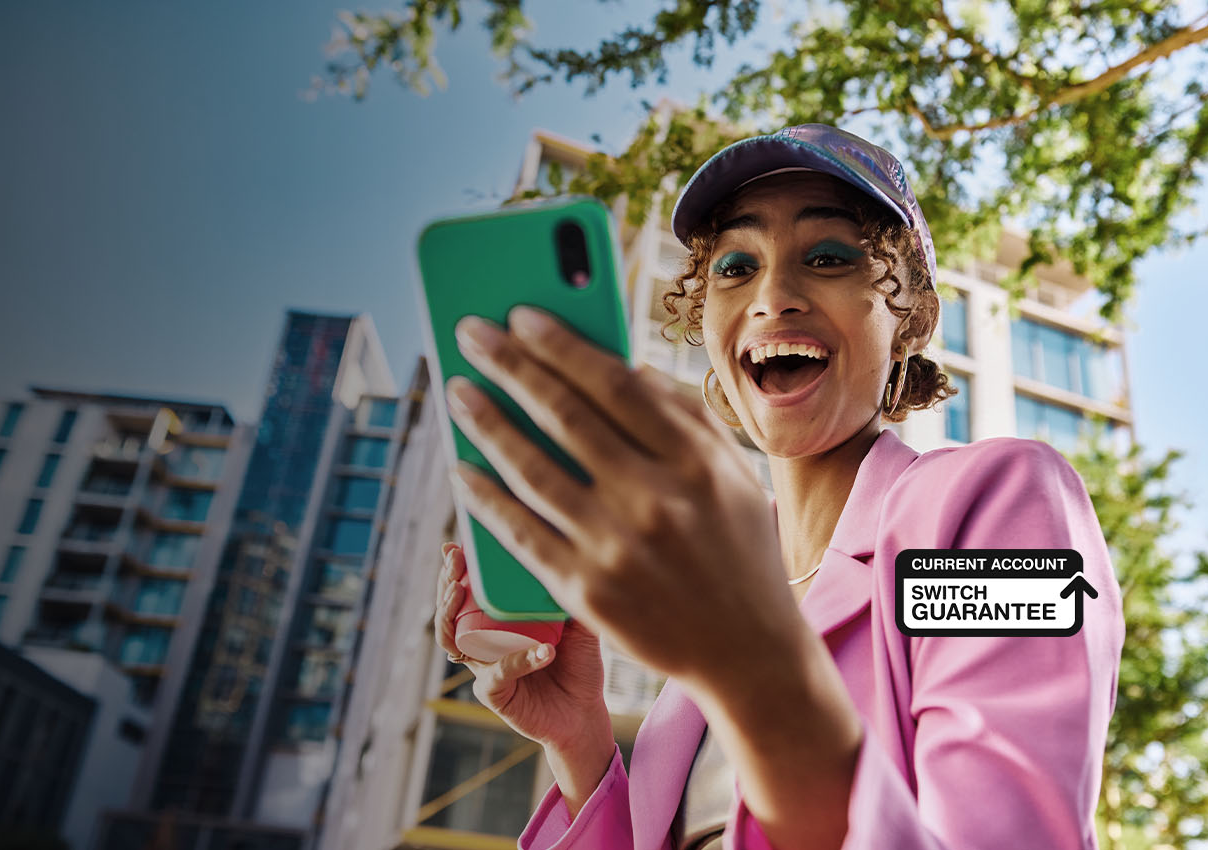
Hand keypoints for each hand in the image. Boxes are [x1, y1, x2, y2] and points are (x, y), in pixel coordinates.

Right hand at [434, 541, 609, 749]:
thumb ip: (572, 595)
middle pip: (448, 609)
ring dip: (450, 613)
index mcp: (495, 622)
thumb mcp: (579, 623)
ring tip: (460, 591)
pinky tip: (543, 652)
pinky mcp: (493, 693)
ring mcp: (483, 667)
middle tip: (454, 560)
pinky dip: (519, 660)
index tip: (456, 544)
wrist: (584, 713)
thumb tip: (573, 556)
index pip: (465, 590)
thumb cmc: (579, 666)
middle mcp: (482, 642)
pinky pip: (497, 672)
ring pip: (451, 638)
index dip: (454, 568)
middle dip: (445, 581)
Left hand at [444, 306, 803, 689]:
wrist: (749, 654)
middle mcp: (656, 499)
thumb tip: (626, 365)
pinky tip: (463, 470)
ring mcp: (617, 547)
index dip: (561, 345)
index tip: (521, 315)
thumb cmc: (738, 551)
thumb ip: (686, 417)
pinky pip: (522, 533)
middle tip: (471, 333)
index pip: (614, 384)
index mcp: (696, 461)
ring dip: (486, 424)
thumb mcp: (733, 476)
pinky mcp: (587, 591)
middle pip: (565, 415)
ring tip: (458, 392)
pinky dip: (486, 498)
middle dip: (510, 366)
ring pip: (532, 469)